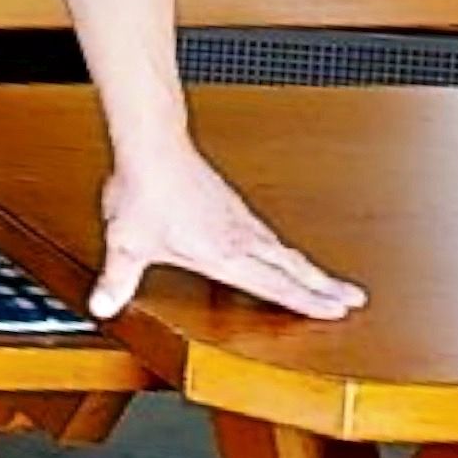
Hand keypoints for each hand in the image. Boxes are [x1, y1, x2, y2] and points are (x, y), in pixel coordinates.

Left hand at [89, 140, 359, 325]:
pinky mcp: (232, 206)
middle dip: (325, 286)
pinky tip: (282, 253)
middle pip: (293, 267)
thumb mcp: (126, 243)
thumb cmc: (145, 191)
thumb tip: (102, 304)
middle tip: (355, 299)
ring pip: (284, 250)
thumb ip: (117, 278)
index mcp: (224, 252)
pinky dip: (286, 250)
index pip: (274, 284)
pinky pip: (269, 235)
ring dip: (310, 268)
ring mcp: (239, 219)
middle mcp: (239, 237)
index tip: (336, 311)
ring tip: (331, 283)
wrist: (153, 146)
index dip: (306, 301)